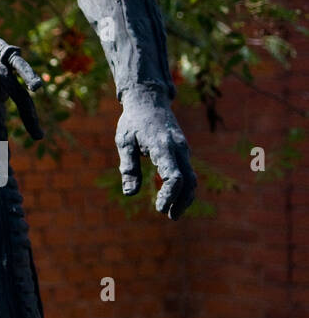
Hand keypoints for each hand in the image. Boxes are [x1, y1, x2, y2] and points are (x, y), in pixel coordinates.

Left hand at [115, 88, 197, 219]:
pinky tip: (174, 198)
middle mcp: (178, 148)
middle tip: (170, 216)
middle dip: (182, 201)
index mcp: (163, 146)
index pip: (174, 176)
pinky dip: (184, 187)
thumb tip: (129, 193)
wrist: (149, 101)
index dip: (170, 195)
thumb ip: (128, 167)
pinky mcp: (183, 151)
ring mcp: (183, 149)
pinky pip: (188, 172)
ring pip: (192, 177)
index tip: (160, 208)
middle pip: (189, 180)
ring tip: (172, 213)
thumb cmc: (133, 122)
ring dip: (185, 197)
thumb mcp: (124, 142)